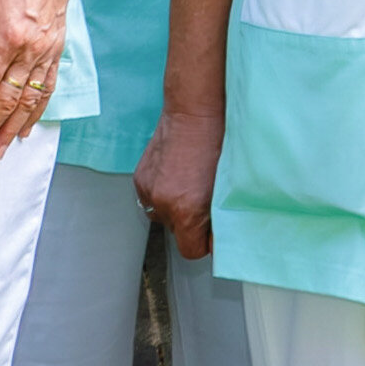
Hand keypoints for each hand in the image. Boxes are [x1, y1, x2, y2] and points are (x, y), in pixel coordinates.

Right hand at [133, 102, 218, 265]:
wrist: (193, 114)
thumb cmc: (216, 144)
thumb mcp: (225, 188)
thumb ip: (219, 218)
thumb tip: (217, 238)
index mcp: (186, 210)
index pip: (191, 250)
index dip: (204, 244)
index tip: (211, 234)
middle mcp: (163, 204)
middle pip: (177, 233)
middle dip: (190, 223)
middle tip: (204, 201)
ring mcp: (148, 190)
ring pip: (162, 215)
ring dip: (174, 208)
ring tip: (188, 186)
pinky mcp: (139, 178)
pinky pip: (151, 198)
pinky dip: (163, 193)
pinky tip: (176, 176)